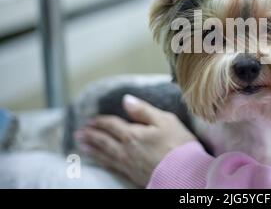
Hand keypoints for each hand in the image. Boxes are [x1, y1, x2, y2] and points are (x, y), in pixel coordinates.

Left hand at [75, 95, 195, 186]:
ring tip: (81, 146)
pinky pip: (112, 167)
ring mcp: (128, 164)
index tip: (91, 120)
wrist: (185, 173)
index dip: (100, 122)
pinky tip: (100, 162)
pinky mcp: (133, 175)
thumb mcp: (165, 120)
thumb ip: (143, 110)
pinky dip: (102, 163)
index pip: (111, 125)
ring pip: (104, 155)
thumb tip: (126, 99)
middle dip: (91, 135)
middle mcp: (126, 150)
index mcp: (132, 134)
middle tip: (79, 133)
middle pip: (104, 141)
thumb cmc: (179, 145)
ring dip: (92, 149)